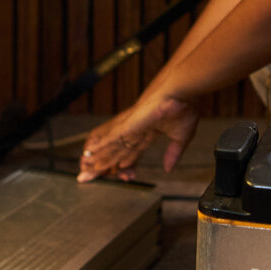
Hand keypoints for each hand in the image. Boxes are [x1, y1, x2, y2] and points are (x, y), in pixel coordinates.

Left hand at [77, 93, 200, 181]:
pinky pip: (111, 138)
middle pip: (117, 151)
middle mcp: (137, 129)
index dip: (124, 164)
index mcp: (150, 131)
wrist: (182, 93)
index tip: (116, 174)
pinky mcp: (128, 123)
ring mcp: (131, 126)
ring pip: (111, 147)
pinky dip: (100, 146)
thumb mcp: (181, 138)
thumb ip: (173, 154)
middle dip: (105, 165)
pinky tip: (89, 153)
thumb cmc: (185, 107)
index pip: (133, 151)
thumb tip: (168, 168)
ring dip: (99, 159)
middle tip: (91, 176)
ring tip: (86, 170)